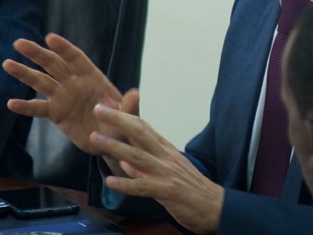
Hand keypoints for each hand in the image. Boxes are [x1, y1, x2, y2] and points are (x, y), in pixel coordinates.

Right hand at [3, 33, 124, 154]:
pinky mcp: (56, 114)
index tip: (50, 38)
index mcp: (92, 77)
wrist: (112, 141)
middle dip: (37, 53)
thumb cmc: (123, 125)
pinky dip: (25, 106)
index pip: (76, 58)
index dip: (64, 48)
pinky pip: (38, 108)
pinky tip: (10, 104)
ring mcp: (63, 97)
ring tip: (7, 64)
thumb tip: (134, 94)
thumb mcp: (129, 117)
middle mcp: (74, 83)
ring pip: (40, 81)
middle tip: (19, 43)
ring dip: (24, 73)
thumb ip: (129, 106)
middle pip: (53, 64)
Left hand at [89, 93, 223, 233]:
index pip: (143, 126)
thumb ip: (144, 166)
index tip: (106, 106)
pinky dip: (126, 184)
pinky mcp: (168, 191)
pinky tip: (110, 181)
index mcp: (164, 149)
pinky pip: (144, 186)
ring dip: (115, 147)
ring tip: (96, 139)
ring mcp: (166, 172)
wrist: (215, 206)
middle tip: (98, 109)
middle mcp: (164, 156)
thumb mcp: (167, 171)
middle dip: (118, 120)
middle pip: (139, 133)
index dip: (124, 115)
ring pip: (138, 156)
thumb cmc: (189, 188)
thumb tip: (124, 162)